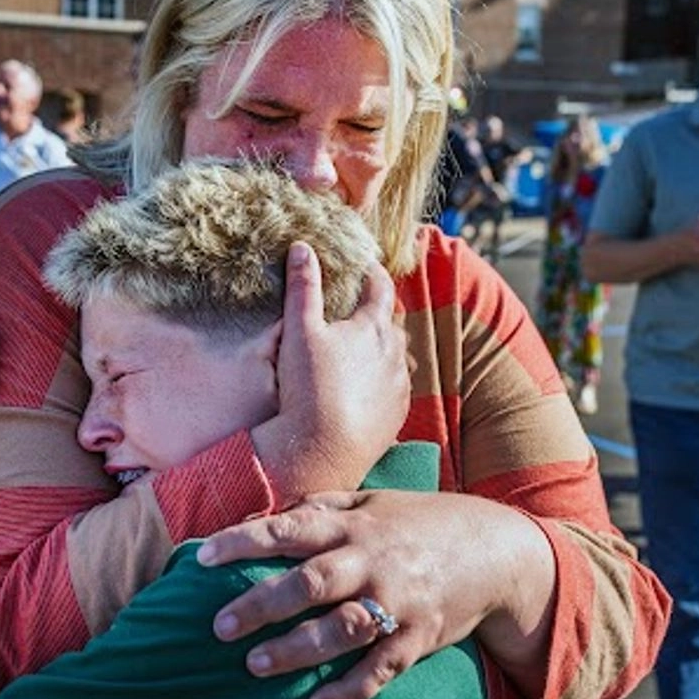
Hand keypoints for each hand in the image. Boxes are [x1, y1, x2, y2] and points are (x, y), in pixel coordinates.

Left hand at [198, 489, 554, 698]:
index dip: (244, 542)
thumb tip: (265, 516)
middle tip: (220, 626)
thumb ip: (321, 509)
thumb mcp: (372, 502)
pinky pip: (380, 670)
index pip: (289, 529)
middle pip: (310, 583)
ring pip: (341, 630)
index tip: (203, 557)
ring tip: (255, 665)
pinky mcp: (418, 638)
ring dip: (296, 650)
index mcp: (354, 526)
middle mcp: (372, 562)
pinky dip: (349, 689)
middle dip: (261, 605)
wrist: (494, 548)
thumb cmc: (418, 521)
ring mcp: (397, 602)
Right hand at [250, 243, 409, 505]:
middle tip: (357, 309)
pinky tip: (363, 389)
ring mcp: (399, 386)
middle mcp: (395, 353)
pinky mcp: (396, 415)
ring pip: (395, 357)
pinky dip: (382, 382)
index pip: (380, 287)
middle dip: (376, 313)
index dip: (372, 272)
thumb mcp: (299, 330)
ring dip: (381, 350)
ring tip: (360, 351)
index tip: (364, 265)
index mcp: (373, 326)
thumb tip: (303, 247)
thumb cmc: (309, 388)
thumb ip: (303, 287)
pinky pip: (394, 390)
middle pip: (390, 322)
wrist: (321, 451)